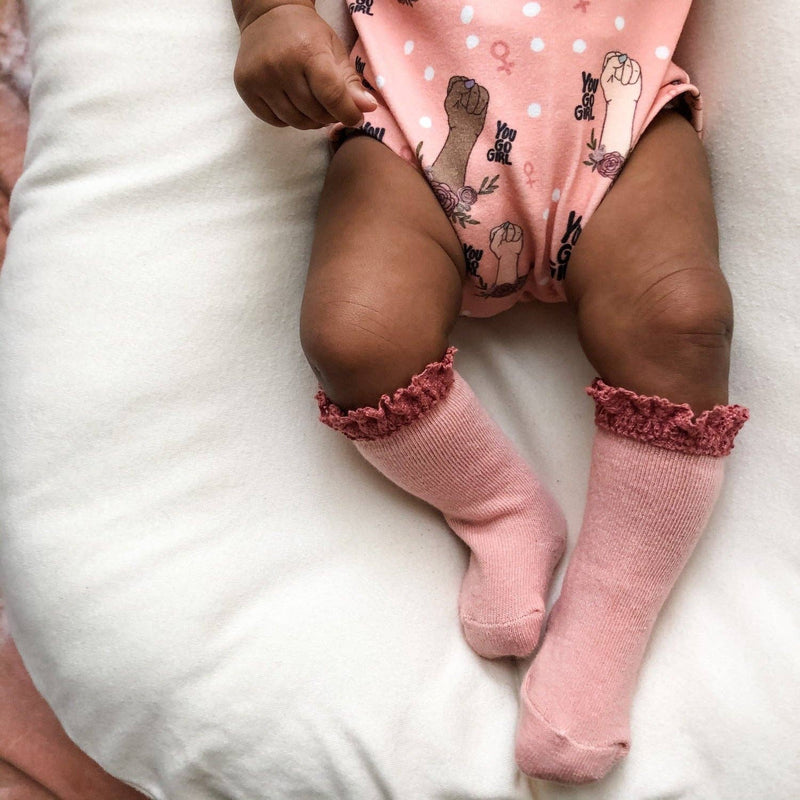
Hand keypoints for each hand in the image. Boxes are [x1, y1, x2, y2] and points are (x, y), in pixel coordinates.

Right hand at [233, 4, 376, 128]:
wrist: (267, 16)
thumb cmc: (306, 35)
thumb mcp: (334, 50)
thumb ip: (350, 82)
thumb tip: (367, 108)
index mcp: (307, 51)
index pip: (331, 95)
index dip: (347, 113)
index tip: (355, 118)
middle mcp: (280, 64)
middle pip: (314, 113)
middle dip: (329, 116)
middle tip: (330, 106)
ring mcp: (260, 77)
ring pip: (295, 121)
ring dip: (310, 121)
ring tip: (313, 105)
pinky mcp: (245, 86)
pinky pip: (276, 121)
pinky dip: (289, 118)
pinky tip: (292, 102)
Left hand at [443, 76, 488, 139]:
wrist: (465, 130)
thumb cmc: (455, 117)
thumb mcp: (450, 103)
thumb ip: (457, 88)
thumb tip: (471, 83)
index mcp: (455, 86)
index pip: (456, 80)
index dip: (457, 91)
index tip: (456, 101)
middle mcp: (466, 86)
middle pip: (467, 84)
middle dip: (464, 98)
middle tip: (462, 107)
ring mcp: (476, 90)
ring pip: (476, 88)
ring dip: (472, 103)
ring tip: (469, 111)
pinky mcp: (484, 96)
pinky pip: (484, 96)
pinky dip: (480, 106)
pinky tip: (476, 112)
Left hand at [489, 221, 523, 258]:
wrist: (508, 256)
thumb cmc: (500, 251)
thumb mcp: (494, 245)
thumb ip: (497, 236)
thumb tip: (504, 228)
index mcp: (496, 232)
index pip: (497, 229)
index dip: (499, 234)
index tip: (501, 241)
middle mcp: (503, 230)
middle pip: (505, 225)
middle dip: (506, 233)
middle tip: (507, 240)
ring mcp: (510, 230)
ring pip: (512, 225)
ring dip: (511, 234)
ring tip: (510, 241)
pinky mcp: (517, 233)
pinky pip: (518, 229)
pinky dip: (517, 235)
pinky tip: (514, 240)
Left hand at [599, 52, 641, 104]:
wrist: (621, 101)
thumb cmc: (611, 91)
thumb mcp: (606, 77)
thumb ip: (611, 64)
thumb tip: (622, 58)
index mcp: (609, 65)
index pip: (611, 55)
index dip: (613, 61)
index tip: (612, 70)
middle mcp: (619, 64)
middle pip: (620, 57)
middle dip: (619, 69)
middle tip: (617, 79)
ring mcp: (628, 66)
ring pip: (629, 62)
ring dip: (626, 73)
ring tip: (624, 83)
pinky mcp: (636, 71)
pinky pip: (636, 68)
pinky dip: (633, 76)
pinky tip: (630, 83)